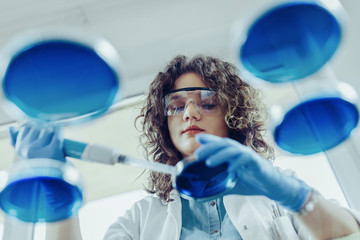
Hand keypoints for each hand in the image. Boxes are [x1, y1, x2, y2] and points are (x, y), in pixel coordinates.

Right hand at [9, 122, 65, 160]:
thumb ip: (17, 142)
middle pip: (37, 126)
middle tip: (50, 138)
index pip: (26, 127)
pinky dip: (60, 132)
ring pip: (47, 129)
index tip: (42, 134)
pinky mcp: (53, 150)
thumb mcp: (27, 154)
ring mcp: (39, 151)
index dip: (37, 127)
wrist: (56, 179)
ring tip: (55, 140)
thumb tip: (12, 128)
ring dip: (54, 131)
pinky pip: (57, 133)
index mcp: (19, 149)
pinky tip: (61, 137)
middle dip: (45, 128)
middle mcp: (26, 150)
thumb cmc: (42, 164)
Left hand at [194, 133, 310, 211]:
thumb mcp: (231, 184)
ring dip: (220, 155)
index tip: (197, 140)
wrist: (272, 186)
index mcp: (233, 154)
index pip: (219, 144)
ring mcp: (248, 156)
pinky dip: (237, 164)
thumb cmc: (252, 182)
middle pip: (223, 145)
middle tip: (197, 154)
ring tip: (208, 162)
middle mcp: (240, 152)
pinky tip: (230, 170)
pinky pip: (246, 160)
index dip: (209, 140)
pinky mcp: (257, 163)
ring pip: (233, 150)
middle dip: (210, 147)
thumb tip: (202, 194)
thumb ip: (218, 186)